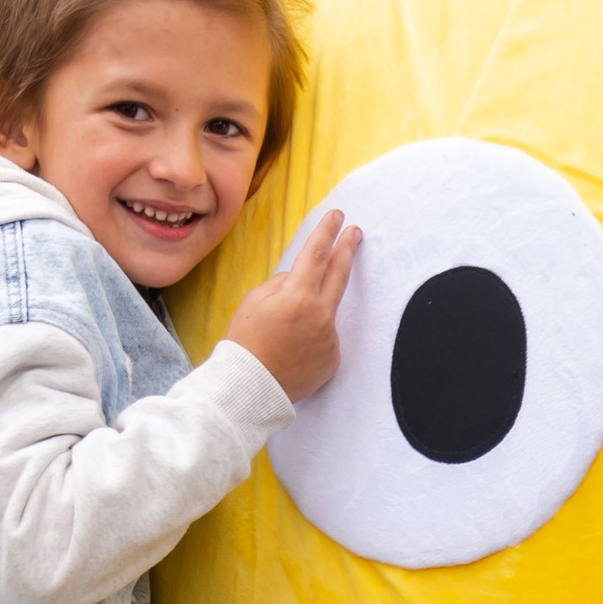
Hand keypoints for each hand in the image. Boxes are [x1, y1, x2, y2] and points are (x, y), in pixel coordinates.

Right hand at [224, 208, 359, 401]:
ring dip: (312, 312)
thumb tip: (299, 280)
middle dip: (347, 249)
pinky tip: (292, 351)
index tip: (338, 217)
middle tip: (356, 233)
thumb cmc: (246, 341)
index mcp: (298, 296)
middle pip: (340, 273)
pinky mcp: (334, 357)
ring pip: (326, 312)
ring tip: (286, 329)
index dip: (327, 232)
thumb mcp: (254, 300)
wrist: (251, 386)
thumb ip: (282, 284)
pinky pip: (325, 338)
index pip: (317, 254)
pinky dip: (311, 339)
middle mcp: (321, 315)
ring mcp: (331, 338)